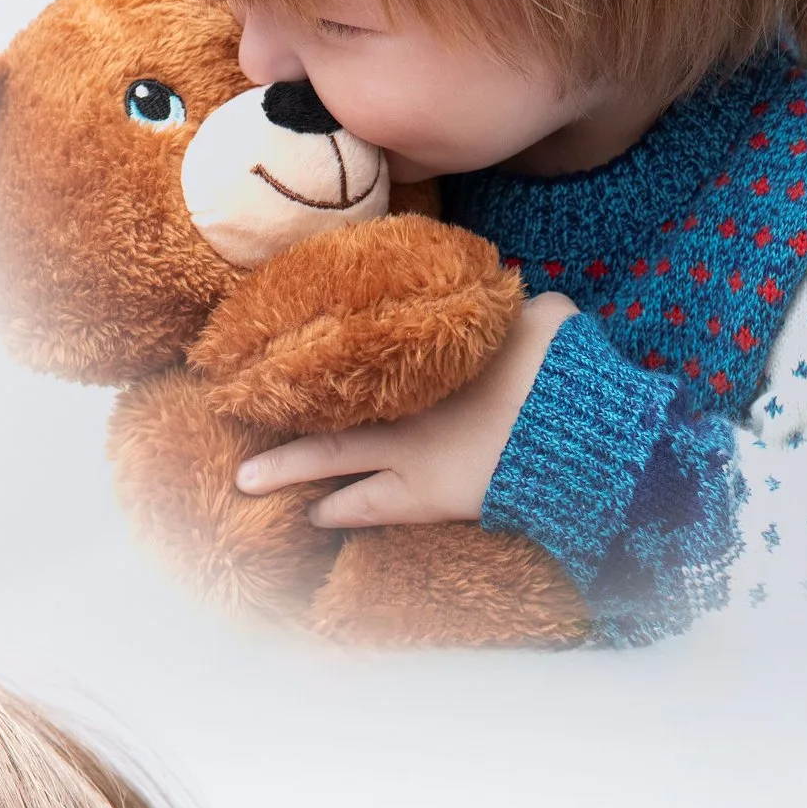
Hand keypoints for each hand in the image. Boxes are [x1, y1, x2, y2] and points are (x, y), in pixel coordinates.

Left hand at [234, 288, 574, 525]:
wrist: (577, 428)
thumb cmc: (565, 367)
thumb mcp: (540, 316)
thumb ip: (509, 303)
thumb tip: (504, 289)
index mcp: (430, 351)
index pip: (364, 344)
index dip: (326, 348)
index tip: (289, 346)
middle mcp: (405, 397)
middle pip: (326, 396)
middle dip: (280, 402)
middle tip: (228, 405)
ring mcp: (408, 448)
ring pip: (331, 455)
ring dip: (288, 467)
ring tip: (247, 479)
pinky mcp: (424, 494)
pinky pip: (368, 505)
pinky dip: (340, 510)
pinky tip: (311, 518)